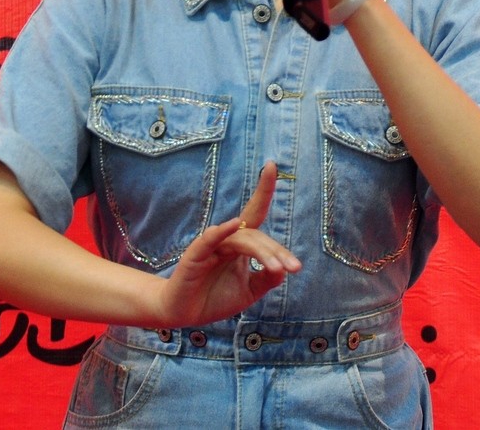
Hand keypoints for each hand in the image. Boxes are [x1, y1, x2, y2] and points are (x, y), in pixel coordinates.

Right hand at [157, 161, 300, 326]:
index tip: (271, 165)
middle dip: (277, 250)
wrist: (185, 314)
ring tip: (278, 268)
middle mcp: (227, 239)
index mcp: (240, 243)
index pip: (255, 212)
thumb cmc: (215, 297)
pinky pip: (210, 240)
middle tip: (294, 268)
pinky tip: (231, 224)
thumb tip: (284, 268)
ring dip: (262, 252)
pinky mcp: (196, 255)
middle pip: (256, 235)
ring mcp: (212, 245)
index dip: (263, 189)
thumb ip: (266, 278)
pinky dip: (221, 231)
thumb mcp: (249, 290)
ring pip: (242, 240)